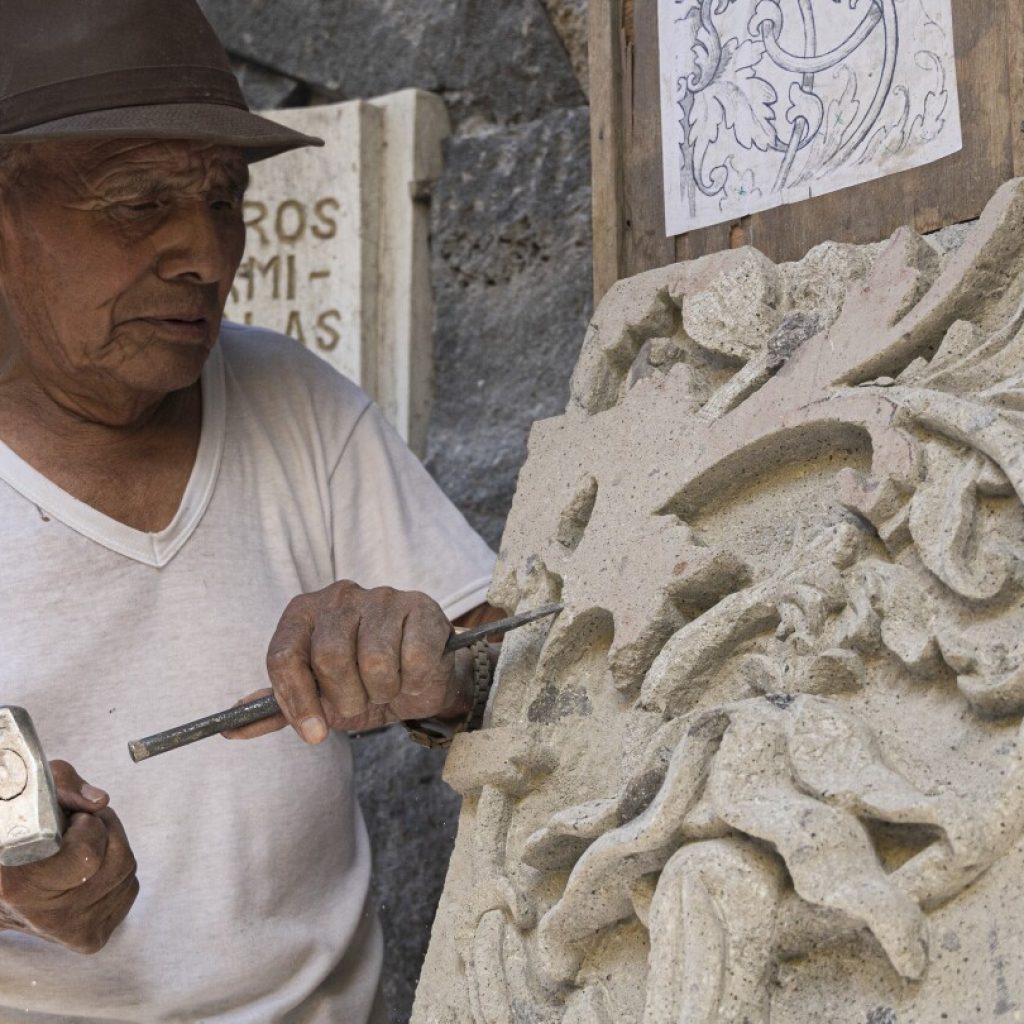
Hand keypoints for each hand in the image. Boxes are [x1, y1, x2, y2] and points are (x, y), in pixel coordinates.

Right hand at [0, 761, 138, 953]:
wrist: (3, 887)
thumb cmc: (20, 831)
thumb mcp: (33, 793)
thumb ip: (64, 788)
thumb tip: (100, 802)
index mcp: (20, 884)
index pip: (87, 858)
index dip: (87, 827)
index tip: (70, 820)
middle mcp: (46, 918)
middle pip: (118, 861)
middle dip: (105, 830)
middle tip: (77, 828)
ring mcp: (71, 932)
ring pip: (127, 871)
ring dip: (113, 846)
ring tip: (80, 846)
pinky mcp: (92, 938)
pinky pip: (130, 887)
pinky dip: (116, 868)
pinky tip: (88, 868)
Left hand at [227, 581, 473, 742]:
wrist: (419, 682)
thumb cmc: (363, 685)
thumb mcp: (318, 700)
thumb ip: (279, 709)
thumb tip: (231, 729)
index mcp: (303, 612)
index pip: (284, 656)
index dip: (297, 701)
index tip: (314, 733)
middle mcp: (339, 596)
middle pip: (329, 658)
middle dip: (346, 697)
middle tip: (360, 701)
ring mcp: (382, 597)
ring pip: (374, 660)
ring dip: (382, 691)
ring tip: (387, 685)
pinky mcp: (419, 606)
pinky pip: (412, 657)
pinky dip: (412, 680)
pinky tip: (412, 673)